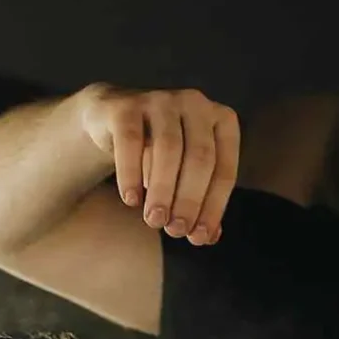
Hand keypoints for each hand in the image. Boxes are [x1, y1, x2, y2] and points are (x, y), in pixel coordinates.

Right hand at [78, 84, 239, 245]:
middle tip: (175, 231)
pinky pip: (130, 141)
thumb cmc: (158, 153)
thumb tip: (208, 237)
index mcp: (221, 121)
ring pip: (168, 149)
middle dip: (189, 200)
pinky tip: (131, 200)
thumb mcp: (183, 177)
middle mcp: (196, 104)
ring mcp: (161, 100)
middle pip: (200, 158)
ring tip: (154, 220)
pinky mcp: (127, 105)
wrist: (114, 120)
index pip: (224, 170)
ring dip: (162, 190)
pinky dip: (131, 174)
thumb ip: (200, 203)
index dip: (213, 207)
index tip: (199, 238)